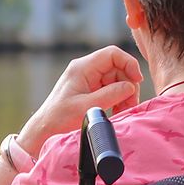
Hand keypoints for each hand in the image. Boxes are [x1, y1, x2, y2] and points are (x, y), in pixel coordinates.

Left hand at [17, 46, 141, 153]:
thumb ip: (111, 94)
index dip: (129, 64)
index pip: (112, 54)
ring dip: (124, 95)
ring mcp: (89, 80)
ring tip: (123, 111)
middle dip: (128, 85)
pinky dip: (117, 100)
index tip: (138, 80)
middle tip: (130, 104)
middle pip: (117, 68)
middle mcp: (86, 70)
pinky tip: (117, 112)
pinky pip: (111, 89)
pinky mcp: (91, 90)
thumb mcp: (87, 107)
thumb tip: (131, 86)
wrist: (45, 130)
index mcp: (82, 67)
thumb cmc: (60, 119)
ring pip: (116, 80)